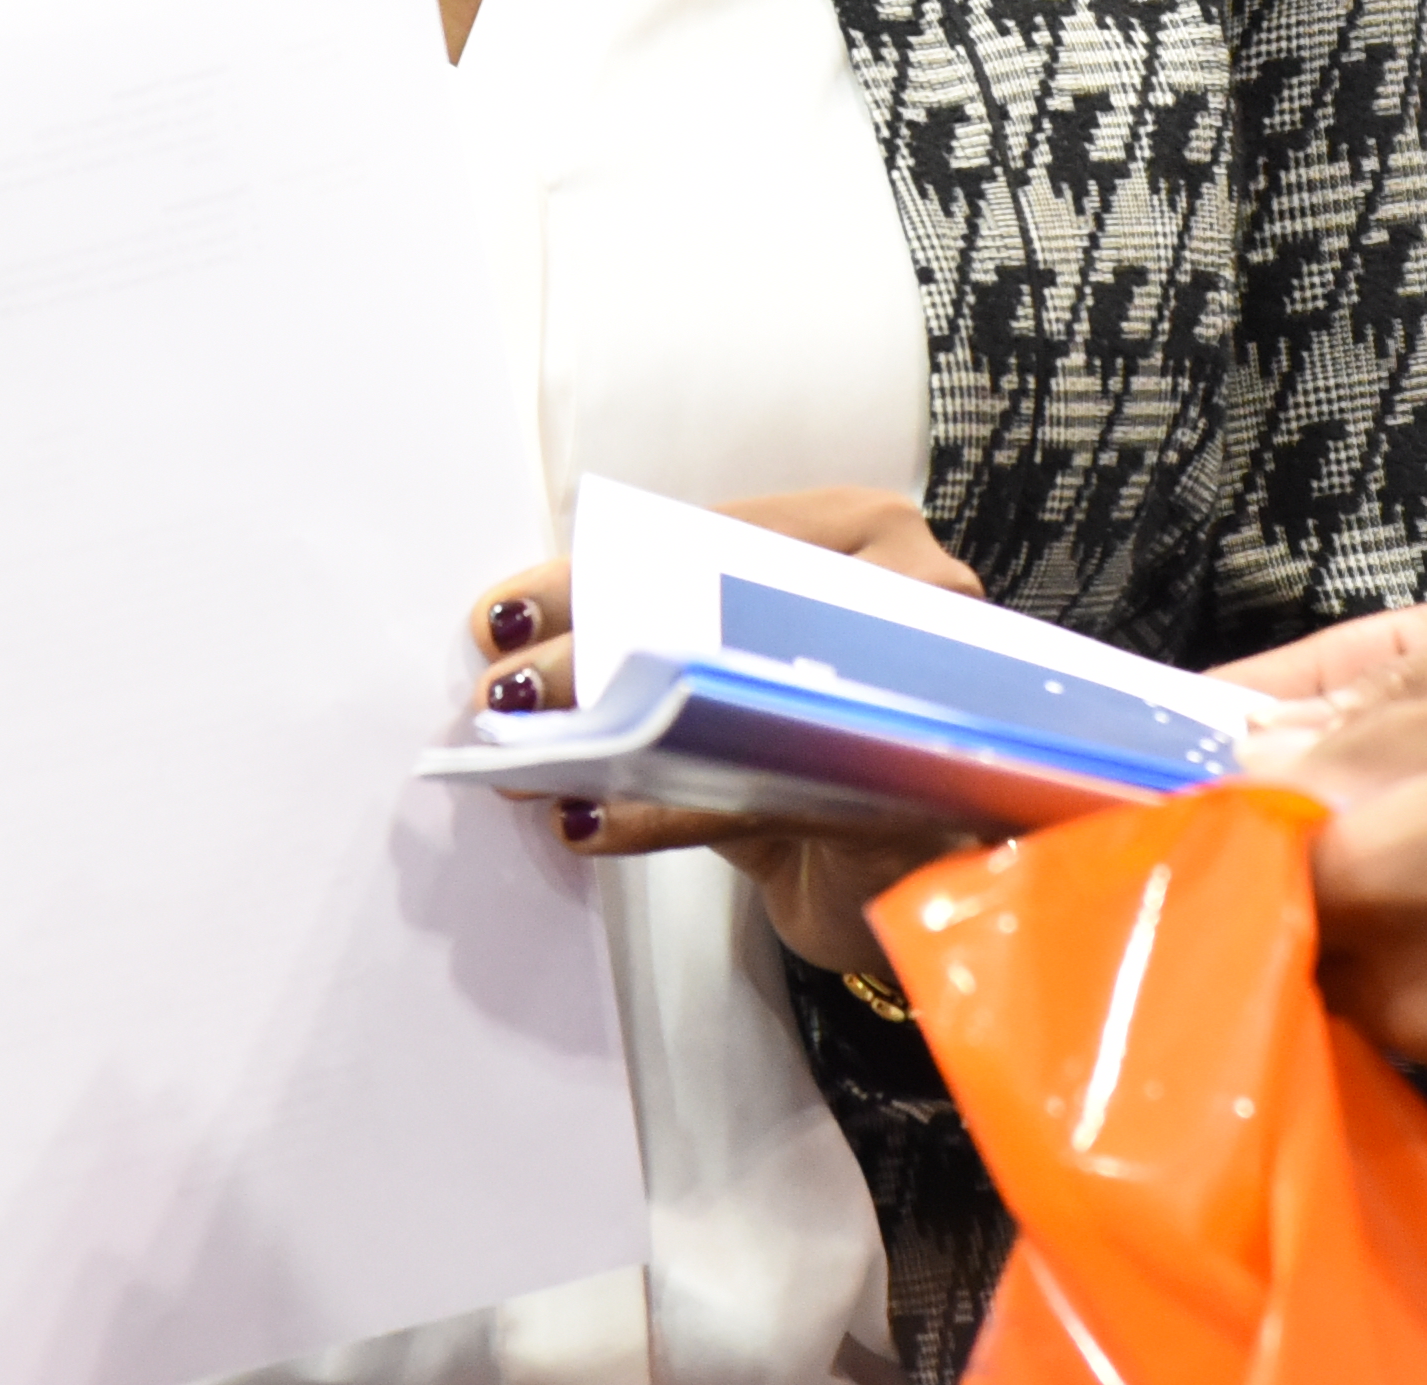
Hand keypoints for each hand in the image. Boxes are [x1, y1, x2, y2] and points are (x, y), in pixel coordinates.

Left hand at [464, 488, 980, 974]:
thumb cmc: (830, 765)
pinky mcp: (896, 799)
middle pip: (726, 610)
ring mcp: (919, 697)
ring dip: (613, 728)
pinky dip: (657, 810)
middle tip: (507, 688)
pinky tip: (587, 817)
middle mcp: (914, 602)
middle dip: (595, 653)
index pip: (718, 536)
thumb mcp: (746, 687)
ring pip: (739, 695)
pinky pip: (752, 794)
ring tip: (529, 756)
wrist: (915, 890)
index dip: (602, 576)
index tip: (513, 611)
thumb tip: (516, 636)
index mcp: (871, 543)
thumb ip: (655, 650)